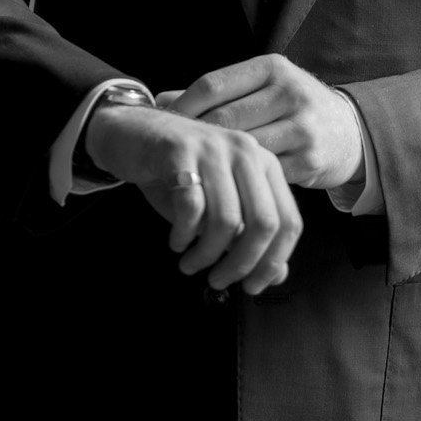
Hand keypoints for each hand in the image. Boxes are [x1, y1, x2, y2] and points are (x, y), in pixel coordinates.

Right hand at [84, 103, 301, 295]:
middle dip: (240, 264)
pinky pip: (191, 207)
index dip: (273, 262)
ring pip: (227, 220)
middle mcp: (246, 151)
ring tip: (189, 263)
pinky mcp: (179, 150)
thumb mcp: (218, 206)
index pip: (289, 221)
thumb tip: (278, 275)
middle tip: (218, 281)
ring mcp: (214, 148)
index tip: (252, 286)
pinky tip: (175, 241)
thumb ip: (249, 237)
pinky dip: (183, 235)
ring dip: (206, 254)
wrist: (130, 134)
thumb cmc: (178, 174)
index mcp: (265, 164)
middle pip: (264, 223)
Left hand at [158, 56, 364, 192]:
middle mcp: (290, 92)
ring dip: (215, 164)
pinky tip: (221, 186)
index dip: (183, 105)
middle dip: (194, 138)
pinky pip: (262, 173)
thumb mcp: (261, 87)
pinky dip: (238, 182)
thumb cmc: (291, 107)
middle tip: (172, 153)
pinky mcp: (308, 161)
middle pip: (225, 119)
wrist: (349, 131)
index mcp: (272, 68)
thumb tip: (160, 99)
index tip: (162, 123)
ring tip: (189, 172)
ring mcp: (302, 127)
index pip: (214, 84)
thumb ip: (215, 93)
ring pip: (242, 148)